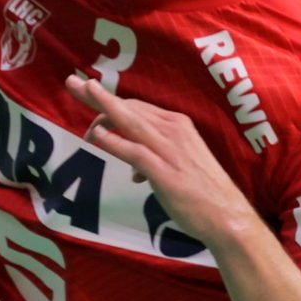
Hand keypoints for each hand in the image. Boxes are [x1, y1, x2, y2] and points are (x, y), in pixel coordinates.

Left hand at [66, 73, 258, 255]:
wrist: (227, 217)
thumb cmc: (204, 194)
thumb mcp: (178, 167)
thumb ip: (154, 162)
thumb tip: (135, 172)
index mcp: (178, 126)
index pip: (138, 107)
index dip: (111, 101)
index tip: (89, 93)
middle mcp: (173, 130)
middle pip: (129, 107)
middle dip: (99, 95)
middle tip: (73, 83)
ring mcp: (169, 150)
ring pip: (131, 121)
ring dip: (103, 105)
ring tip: (81, 90)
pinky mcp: (165, 172)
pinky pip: (135, 152)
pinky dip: (114, 141)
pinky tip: (97, 136)